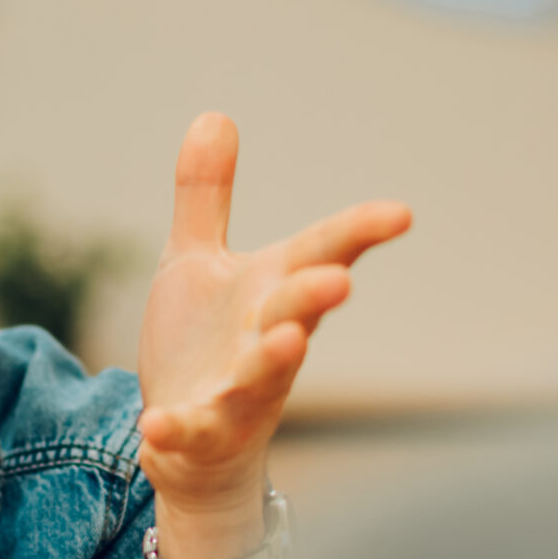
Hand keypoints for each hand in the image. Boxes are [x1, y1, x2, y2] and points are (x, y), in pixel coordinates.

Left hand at [136, 115, 411, 558]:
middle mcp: (267, 340)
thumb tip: (213, 114)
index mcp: (271, 290)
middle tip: (336, 282)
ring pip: (264, 376)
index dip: (361, 233)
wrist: (193, 444)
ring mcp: (239, 391)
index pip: (323, 253)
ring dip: (274, 358)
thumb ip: (206, 197)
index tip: (400, 214)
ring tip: (287, 340)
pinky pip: (192, 433)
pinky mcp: (200, 433)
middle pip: (298, 313)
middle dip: (315, 297)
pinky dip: (177, 431)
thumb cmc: (206, 346)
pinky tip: (156, 426)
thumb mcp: (196, 263)